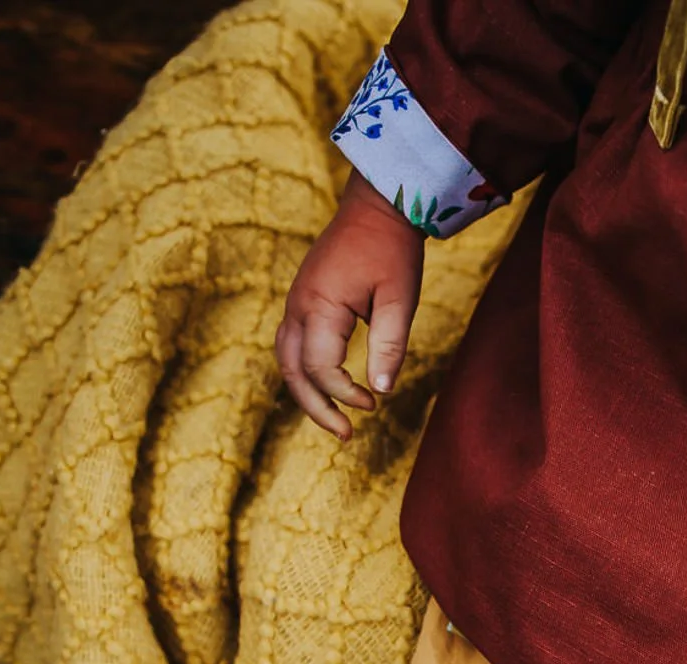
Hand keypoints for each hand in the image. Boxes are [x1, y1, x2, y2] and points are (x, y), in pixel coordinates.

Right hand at [275, 176, 423, 438]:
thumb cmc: (393, 250)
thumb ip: (390, 346)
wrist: (378, 207)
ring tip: (337, 419)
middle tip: (347, 434)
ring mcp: (296, 301)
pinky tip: (331, 387)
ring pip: (286, 360)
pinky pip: (293, 345)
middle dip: (317, 408)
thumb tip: (381, 391)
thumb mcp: (400, 299)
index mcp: (320, 305)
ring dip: (308, 393)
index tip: (374, 403)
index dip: (344, 393)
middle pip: (292, 371)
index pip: (319, 367)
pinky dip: (306, 372)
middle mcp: (298, 305)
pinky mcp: (303, 299)